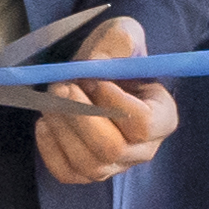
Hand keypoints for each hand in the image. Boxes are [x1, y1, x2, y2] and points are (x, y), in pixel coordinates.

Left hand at [34, 13, 176, 184]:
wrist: (92, 73)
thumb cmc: (113, 55)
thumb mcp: (121, 36)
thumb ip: (116, 42)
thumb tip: (91, 66)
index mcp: (163, 117)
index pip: (143, 125)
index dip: (114, 103)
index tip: (94, 80)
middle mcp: (143, 149)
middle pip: (112, 149)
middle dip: (81, 117)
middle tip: (62, 87)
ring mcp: (115, 165)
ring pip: (88, 163)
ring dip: (63, 129)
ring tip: (51, 99)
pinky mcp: (86, 171)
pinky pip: (67, 173)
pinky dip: (50, 149)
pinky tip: (45, 122)